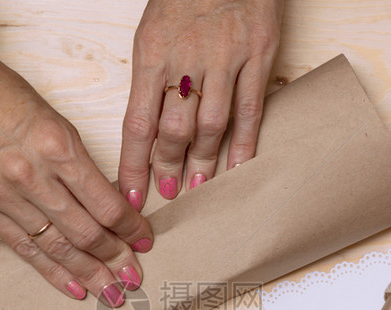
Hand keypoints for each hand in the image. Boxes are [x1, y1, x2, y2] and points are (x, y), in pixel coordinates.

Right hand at [0, 31, 151, 306]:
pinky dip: (51, 271)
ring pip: (56, 246)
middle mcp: (31, 175)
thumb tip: (107, 205)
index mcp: (58, 146)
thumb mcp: (54, 119)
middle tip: (134, 278)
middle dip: (115, 258)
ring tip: (112, 293)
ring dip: (88, 273)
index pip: (106, 203)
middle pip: (85, 231)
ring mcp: (1, 195)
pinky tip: (73, 288)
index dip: (130, 228)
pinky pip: (22, 248)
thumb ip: (79, 164)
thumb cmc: (0, 93)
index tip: (144, 239)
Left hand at [118, 0, 282, 205]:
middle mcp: (186, 59)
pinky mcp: (259, 54)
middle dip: (167, 167)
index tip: (132, 196)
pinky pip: (250, 109)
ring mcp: (226, 58)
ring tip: (198, 188)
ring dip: (203, 163)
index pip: (137, 124)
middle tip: (168, 193)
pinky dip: (244, 144)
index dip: (133, 166)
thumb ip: (151, 80)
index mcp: (152, 54)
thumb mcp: (153, 33)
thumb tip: (148, 133)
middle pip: (173, 130)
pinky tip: (238, 168)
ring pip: (211, 125)